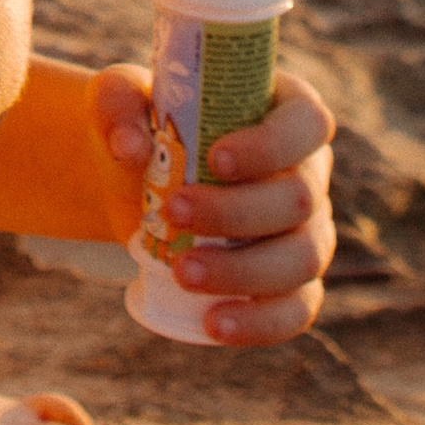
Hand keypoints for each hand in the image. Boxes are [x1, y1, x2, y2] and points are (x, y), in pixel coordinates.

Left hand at [98, 60, 335, 340]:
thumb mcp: (120, 100)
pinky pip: (296, 308)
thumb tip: (130, 146)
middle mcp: (308, 172)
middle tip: (172, 212)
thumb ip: (117, 104)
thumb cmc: (143, 126)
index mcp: (284, 111)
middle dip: (237, 212)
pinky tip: (214, 324)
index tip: (215, 159)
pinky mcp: (292, 283)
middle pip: (300, 198)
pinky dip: (260, 322)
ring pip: (302, 258)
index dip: (271, 144)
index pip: (306, 122)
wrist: (135, 182)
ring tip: (183, 272)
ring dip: (245, 271)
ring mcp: (308, 231)